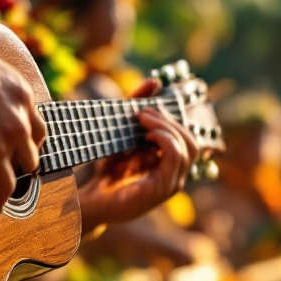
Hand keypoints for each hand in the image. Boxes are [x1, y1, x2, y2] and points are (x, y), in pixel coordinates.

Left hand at [77, 79, 198, 234]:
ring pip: (186, 147)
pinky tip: (146, 135)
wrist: (89, 199)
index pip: (187, 138)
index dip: (172, 119)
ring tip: (143, 120)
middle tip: (144, 112)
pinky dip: (163, 139)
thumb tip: (155, 81)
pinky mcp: (160, 190)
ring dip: (166, 127)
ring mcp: (170, 184)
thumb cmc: (106, 170)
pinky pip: (174, 157)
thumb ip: (137, 110)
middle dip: (170, 121)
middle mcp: (175, 176)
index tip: (146, 109)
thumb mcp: (123, 135)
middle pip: (191, 141)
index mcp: (169, 166)